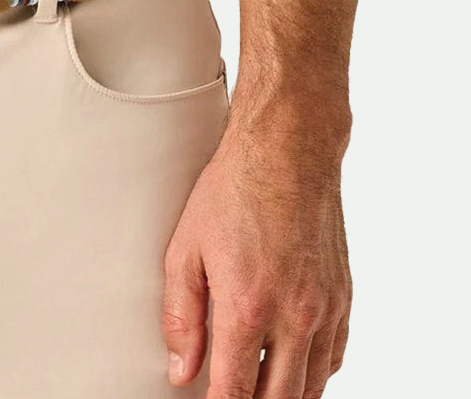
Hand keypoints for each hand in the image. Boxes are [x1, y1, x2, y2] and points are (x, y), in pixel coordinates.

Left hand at [162, 123, 351, 397]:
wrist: (287, 150)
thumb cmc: (234, 190)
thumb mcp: (186, 248)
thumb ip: (181, 317)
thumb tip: (181, 370)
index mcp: (248, 306)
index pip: (235, 394)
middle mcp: (294, 316)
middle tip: (229, 393)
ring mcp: (325, 310)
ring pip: (311, 388)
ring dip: (283, 395)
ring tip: (256, 386)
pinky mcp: (343, 299)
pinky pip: (333, 359)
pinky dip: (312, 373)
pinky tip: (290, 365)